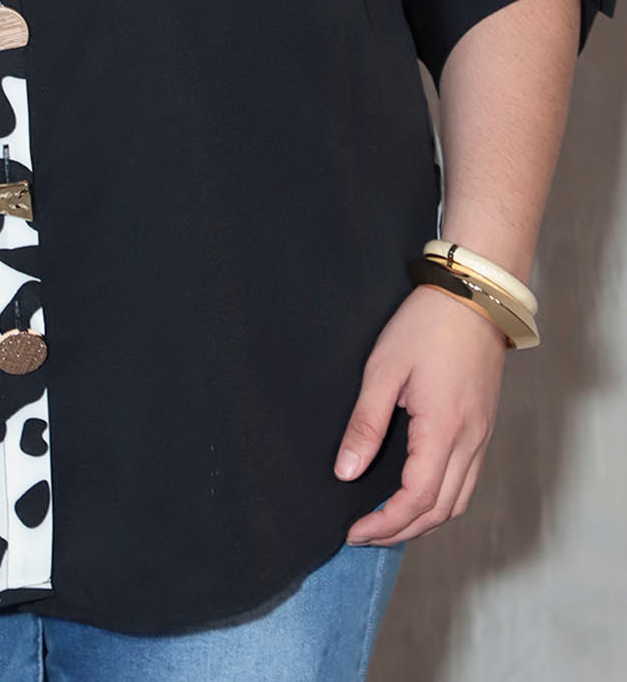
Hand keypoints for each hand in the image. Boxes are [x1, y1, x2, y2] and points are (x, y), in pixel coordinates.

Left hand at [334, 284, 507, 544]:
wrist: (474, 296)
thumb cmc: (426, 326)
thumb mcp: (384, 369)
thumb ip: (365, 423)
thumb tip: (346, 472)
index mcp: (443, 430)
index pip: (417, 500)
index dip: (385, 524)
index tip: (354, 531)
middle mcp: (470, 441)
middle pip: (441, 511)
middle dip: (401, 530)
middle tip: (363, 534)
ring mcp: (482, 436)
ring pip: (459, 501)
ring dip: (424, 520)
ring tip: (386, 521)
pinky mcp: (484, 427)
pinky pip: (467, 480)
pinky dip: (442, 500)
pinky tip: (417, 493)